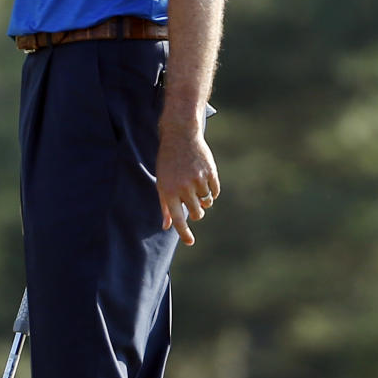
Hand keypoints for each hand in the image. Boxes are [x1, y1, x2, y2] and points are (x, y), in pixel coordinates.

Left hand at [156, 124, 219, 246]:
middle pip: (197, 213)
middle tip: (193, 204)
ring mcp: (198, 179)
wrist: (180, 136)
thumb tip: (166, 226)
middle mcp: (184, 187)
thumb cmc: (167, 162)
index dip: (184, 233)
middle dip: (197, 212)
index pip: (178, 219)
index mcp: (169, 191)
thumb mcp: (162, 183)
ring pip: (207, 202)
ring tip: (196, 187)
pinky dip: (211, 191)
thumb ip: (165, 206)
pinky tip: (204, 181)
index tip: (190, 242)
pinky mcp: (210, 172)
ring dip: (204, 200)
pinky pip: (215, 191)